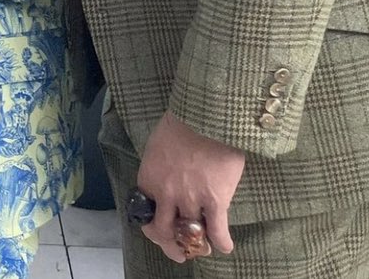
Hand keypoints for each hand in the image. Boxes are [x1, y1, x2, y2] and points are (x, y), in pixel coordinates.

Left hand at [137, 111, 245, 260]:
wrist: (206, 115)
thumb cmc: (181, 124)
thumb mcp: (157, 146)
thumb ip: (158, 169)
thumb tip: (163, 181)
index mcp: (149, 178)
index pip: (144, 213)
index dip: (151, 226)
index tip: (158, 231)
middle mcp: (166, 193)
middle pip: (163, 231)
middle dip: (170, 246)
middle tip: (178, 253)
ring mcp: (190, 199)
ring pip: (191, 234)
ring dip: (197, 243)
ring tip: (203, 246)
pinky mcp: (215, 201)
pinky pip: (217, 232)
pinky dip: (221, 242)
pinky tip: (224, 245)